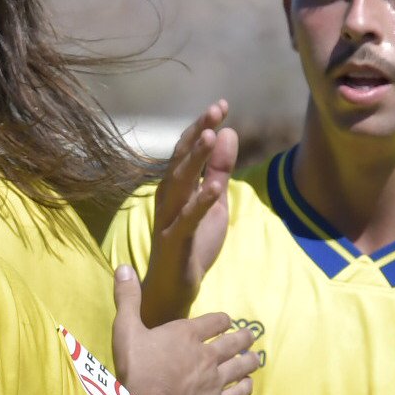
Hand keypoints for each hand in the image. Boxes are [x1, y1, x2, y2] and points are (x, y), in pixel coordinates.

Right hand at [111, 265, 259, 394]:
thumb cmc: (135, 370)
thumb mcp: (125, 331)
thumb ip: (127, 299)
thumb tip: (124, 267)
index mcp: (187, 334)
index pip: (217, 321)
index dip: (223, 321)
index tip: (225, 322)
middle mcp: (207, 355)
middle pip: (235, 343)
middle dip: (243, 338)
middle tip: (249, 337)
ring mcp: (214, 380)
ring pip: (242, 367)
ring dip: (249, 361)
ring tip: (254, 358)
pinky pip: (239, 393)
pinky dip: (245, 387)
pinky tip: (247, 384)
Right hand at [143, 101, 236, 326]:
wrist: (172, 290)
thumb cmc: (190, 245)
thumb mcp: (213, 203)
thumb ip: (219, 170)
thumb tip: (228, 132)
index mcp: (175, 187)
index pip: (186, 150)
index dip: (202, 127)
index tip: (221, 105)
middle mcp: (166, 198)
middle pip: (180, 160)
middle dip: (198, 133)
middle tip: (215, 109)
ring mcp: (168, 220)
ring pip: (179, 184)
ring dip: (195, 160)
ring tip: (211, 137)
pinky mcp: (174, 242)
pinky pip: (187, 219)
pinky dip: (200, 202)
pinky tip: (215, 187)